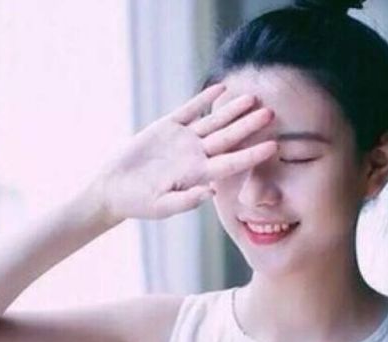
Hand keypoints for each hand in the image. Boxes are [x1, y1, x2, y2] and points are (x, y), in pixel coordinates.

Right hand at [90, 84, 276, 224]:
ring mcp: (184, 140)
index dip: (252, 154)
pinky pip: (190, 110)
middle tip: (271, 113)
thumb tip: (211, 192)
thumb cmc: (138, 203)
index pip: (232, 162)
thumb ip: (185, 200)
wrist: (114, 189)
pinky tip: (220, 88)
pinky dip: (204, 99)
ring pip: (214, 121)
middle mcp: (196, 155)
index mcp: (199, 174)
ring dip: (232, 109)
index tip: (273, 146)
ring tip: (252, 97)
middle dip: (249, 126)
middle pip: (229, 138)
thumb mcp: (161, 206)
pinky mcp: (168, 127)